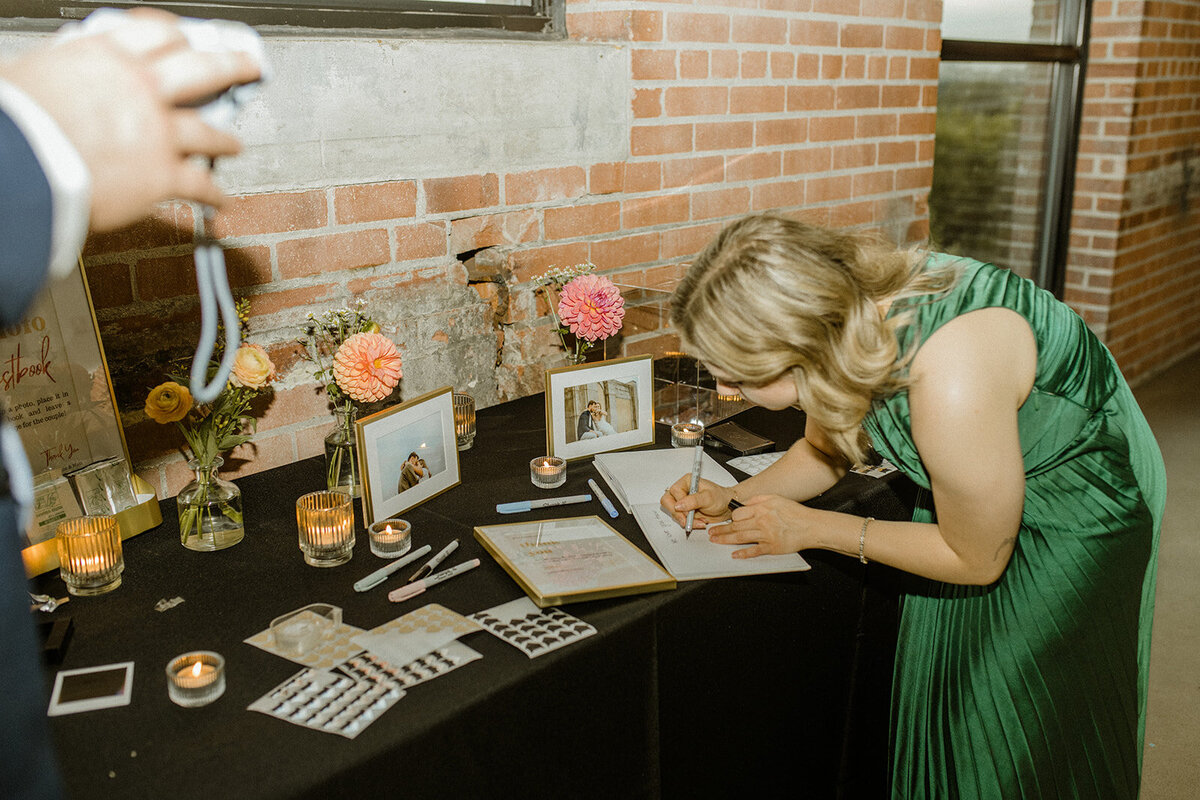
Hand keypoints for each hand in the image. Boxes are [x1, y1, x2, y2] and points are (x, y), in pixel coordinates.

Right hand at [1, 8, 261, 230]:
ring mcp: (158, 132)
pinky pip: (200, 184)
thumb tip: (52, 76)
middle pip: (202, 70)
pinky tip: (220, 199)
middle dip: (232, 65)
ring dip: (225, 139)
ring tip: (234, 143)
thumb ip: (60, 73)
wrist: (19, 165)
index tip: (188, 38)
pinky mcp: (164, 175)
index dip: (178, 36)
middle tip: (248, 66)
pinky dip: (214, 194)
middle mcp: (141, 89)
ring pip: (208, 130)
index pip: (155, 34)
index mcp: (105, 57)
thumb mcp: (27, 76)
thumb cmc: (15, 124)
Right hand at [659, 476, 733, 529]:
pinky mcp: (685, 512)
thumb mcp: (709, 497)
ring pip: (674, 513)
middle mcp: (682, 491)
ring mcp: (683, 502)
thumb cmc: (720, 498)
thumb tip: (678, 505)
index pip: (674, 493)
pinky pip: (680, 519)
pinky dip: (689, 523)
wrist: (727, 507)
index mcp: (686, 482)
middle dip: (678, 514)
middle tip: (687, 521)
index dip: (679, 504)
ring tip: (700, 521)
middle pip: (668, 502)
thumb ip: (693, 500)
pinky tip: (700, 522)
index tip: (688, 511)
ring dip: (686, 520)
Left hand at [707, 495, 813, 558]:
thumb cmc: (796, 513)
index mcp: (762, 509)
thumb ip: (759, 499)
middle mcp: (762, 521)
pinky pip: (754, 550)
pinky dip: (743, 553)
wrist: (810, 526)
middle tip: (711, 532)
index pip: (738, 513)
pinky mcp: (771, 547)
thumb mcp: (776, 499)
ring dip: (726, 540)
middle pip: (736, 526)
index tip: (725, 521)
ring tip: (716, 541)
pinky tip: (735, 554)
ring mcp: (766, 535)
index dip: (730, 518)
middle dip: (721, 530)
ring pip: (741, 537)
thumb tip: (745, 502)